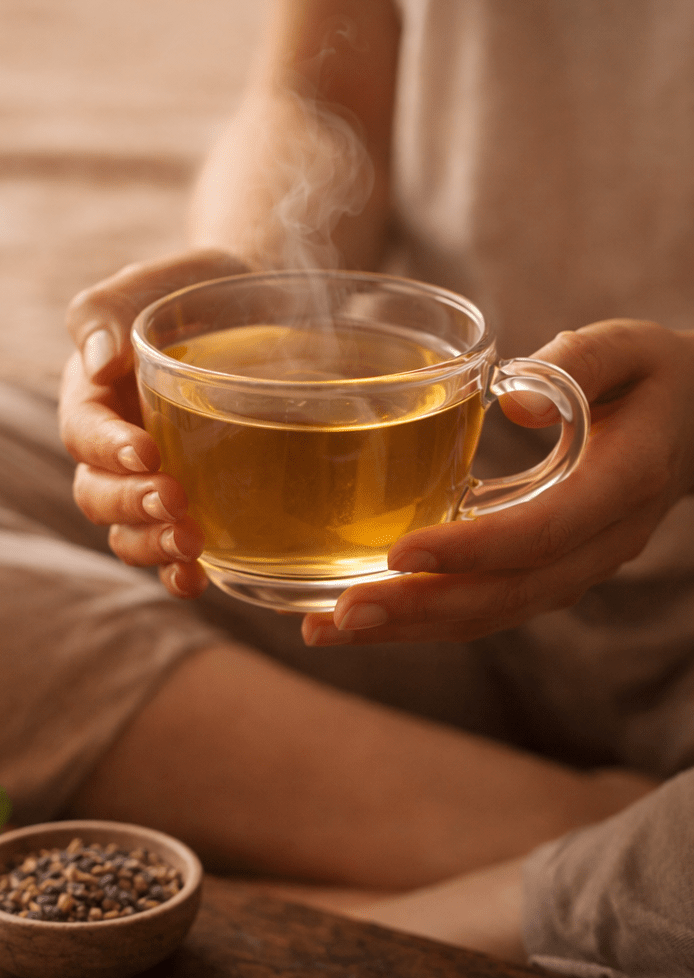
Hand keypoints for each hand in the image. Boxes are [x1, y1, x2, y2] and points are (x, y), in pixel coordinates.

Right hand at [59, 248, 250, 596]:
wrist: (254, 312)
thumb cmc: (195, 291)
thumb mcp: (151, 285)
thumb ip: (107, 312)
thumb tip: (96, 362)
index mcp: (93, 396)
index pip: (83, 430)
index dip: (106, 448)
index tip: (146, 452)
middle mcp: (112, 447)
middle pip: (98, 493)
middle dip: (131, 504)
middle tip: (175, 502)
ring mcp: (146, 482)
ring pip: (126, 530)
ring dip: (152, 544)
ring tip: (191, 546)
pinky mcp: (187, 506)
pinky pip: (168, 549)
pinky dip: (177, 570)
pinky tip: (201, 578)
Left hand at [303, 319, 693, 645]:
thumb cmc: (651, 378)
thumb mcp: (628, 348)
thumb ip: (578, 363)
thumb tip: (513, 403)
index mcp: (621, 487)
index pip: (541, 533)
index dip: (472, 549)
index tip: (399, 551)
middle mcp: (598, 545)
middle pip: (504, 595)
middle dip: (419, 610)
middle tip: (339, 617)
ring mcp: (572, 568)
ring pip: (488, 614)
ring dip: (407, 627)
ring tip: (326, 629)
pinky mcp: (543, 572)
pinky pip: (482, 606)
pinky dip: (421, 617)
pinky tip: (360, 616)